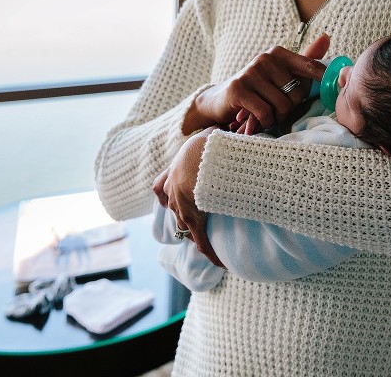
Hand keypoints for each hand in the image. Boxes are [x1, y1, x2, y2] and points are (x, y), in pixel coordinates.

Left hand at [153, 127, 223, 267]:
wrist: (199, 155)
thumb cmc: (207, 142)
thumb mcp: (206, 136)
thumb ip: (214, 135)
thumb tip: (228, 128)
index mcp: (173, 171)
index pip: (162, 189)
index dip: (169, 198)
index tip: (176, 203)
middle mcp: (172, 190)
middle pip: (173, 209)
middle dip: (183, 219)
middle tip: (196, 227)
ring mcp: (181, 205)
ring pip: (185, 225)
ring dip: (195, 234)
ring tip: (210, 245)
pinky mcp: (193, 218)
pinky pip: (201, 238)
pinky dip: (209, 250)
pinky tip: (218, 262)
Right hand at [186, 34, 329, 133]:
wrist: (220, 100)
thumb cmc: (258, 89)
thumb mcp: (280, 74)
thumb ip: (304, 61)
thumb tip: (326, 38)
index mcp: (278, 53)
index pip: (311, 66)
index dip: (322, 80)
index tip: (331, 90)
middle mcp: (265, 59)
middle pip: (298, 93)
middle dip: (291, 108)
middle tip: (279, 110)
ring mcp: (251, 73)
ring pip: (282, 106)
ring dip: (277, 117)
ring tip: (268, 115)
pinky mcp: (239, 89)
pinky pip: (266, 113)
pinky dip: (265, 122)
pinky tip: (258, 119)